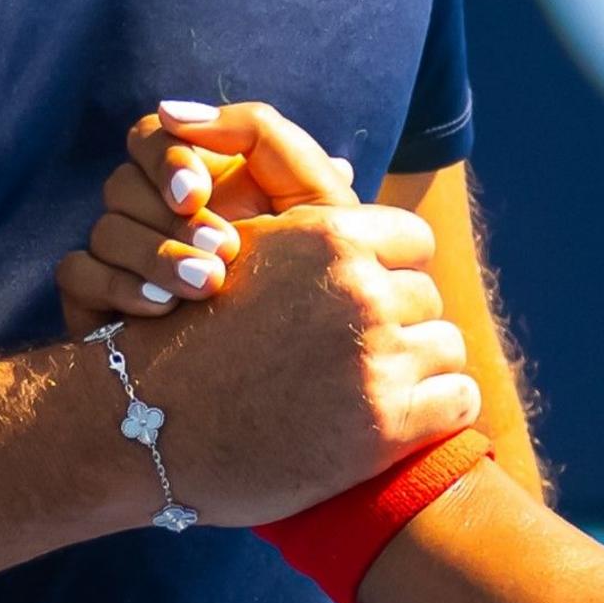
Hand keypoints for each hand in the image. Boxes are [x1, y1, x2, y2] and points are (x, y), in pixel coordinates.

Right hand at [55, 100, 357, 326]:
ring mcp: (120, 256)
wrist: (304, 371)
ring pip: (103, 227)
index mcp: (200, 177)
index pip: (152, 136)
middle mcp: (153, 211)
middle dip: (168, 216)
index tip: (195, 193)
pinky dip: (117, 285)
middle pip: (122, 181)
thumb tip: (178, 109)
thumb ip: (265, 136)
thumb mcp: (314, 200)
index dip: (164, 156)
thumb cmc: (319, 277)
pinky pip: (76, 272)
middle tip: (221, 251)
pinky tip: (162, 309)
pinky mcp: (96, 301)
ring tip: (207, 287)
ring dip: (154, 254)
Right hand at [101, 200, 479, 524]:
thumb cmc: (189, 339)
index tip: (360, 301)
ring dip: (419, 370)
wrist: (143, 432)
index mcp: (330, 238)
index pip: (411, 238)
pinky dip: (436, 415)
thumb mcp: (238, 251)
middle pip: (426, 295)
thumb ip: (298, 214)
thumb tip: (350, 170)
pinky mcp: (386, 428)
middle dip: (399, 323)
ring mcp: (376, 360)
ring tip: (369, 392)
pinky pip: (460, 402)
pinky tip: (394, 427)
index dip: (388, 270)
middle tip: (354, 358)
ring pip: (447, 347)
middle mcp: (360, 292)